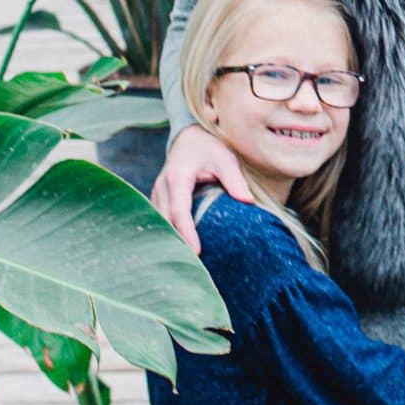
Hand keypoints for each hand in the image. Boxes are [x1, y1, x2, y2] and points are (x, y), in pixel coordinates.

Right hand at [149, 123, 253, 253]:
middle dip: (175, 244)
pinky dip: (166, 234)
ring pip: (158, 223)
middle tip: (191, 268)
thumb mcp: (225, 158)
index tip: (196, 251)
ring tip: (184, 265)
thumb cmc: (210, 147)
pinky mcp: (157, 198)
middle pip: (164, 222)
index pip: (179, 210)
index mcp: (178, 177)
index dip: (186, 233)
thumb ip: (234, 179)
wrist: (189, 136)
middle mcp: (162, 186)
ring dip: (169, 241)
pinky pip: (158, 220)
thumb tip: (248, 201)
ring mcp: (157, 192)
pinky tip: (177, 250)